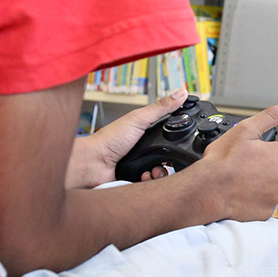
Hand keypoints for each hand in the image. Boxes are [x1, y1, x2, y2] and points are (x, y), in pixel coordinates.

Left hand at [68, 87, 187, 188]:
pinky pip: (153, 184)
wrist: (94, 163)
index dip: (178, 140)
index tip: (183, 142)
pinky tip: (144, 175)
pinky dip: (151, 181)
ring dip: (161, 172)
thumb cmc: (110, 139)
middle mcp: (146, 149)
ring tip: (153, 170)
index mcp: (147, 133)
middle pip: (169, 156)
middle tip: (166, 159)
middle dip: (170, 160)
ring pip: (163, 172)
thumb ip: (161, 107)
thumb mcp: (139, 118)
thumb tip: (181, 93)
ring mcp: (142, 164)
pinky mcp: (138, 178)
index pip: (171, 136)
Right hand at [199, 100, 277, 220]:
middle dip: (261, 169)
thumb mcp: (245, 129)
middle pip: (274, 169)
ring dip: (258, 185)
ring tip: (239, 182)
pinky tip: (240, 195)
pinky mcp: (266, 213)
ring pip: (269, 187)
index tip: (246, 155)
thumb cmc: (223, 161)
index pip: (276, 150)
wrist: (208, 189)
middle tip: (241, 169)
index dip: (260, 152)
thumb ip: (270, 116)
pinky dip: (253, 201)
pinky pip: (262, 204)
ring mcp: (275, 196)